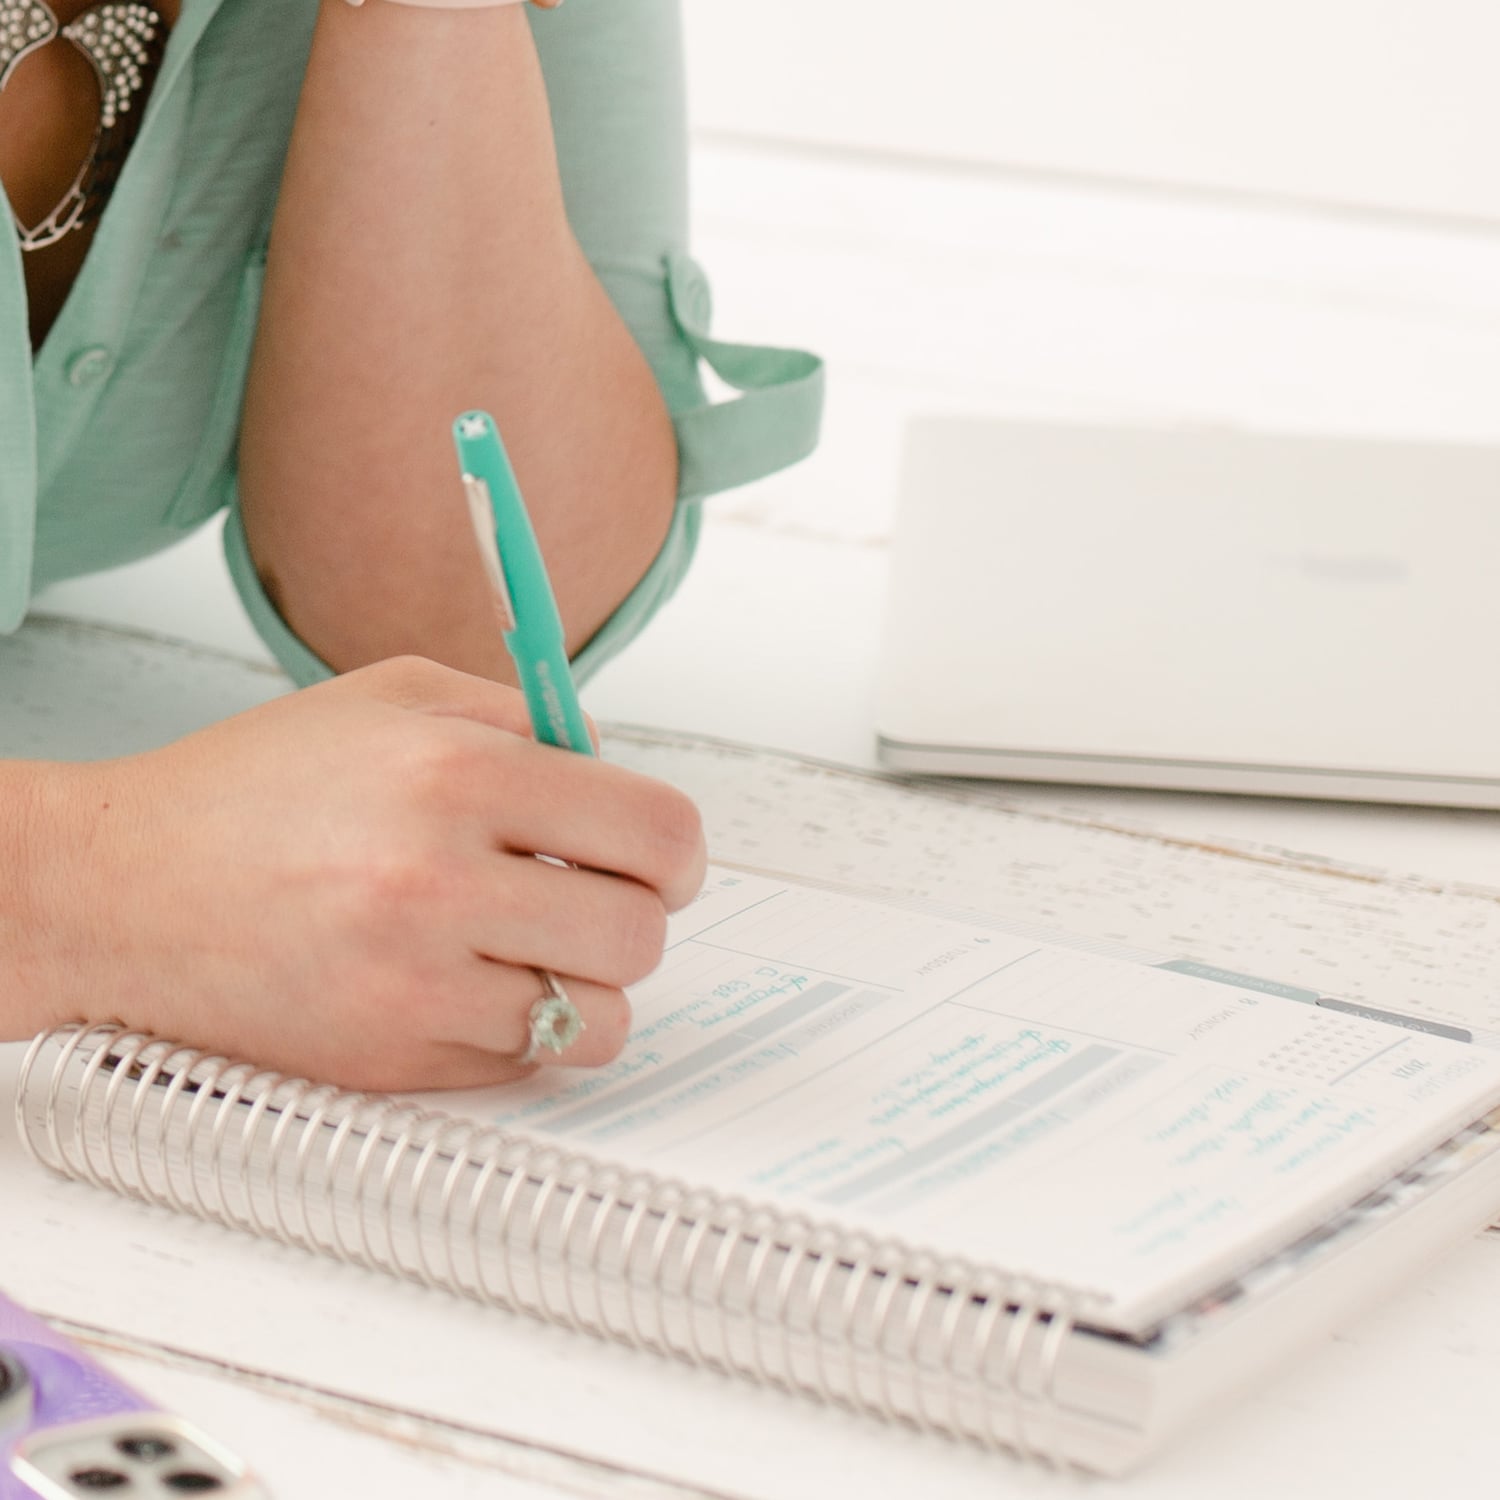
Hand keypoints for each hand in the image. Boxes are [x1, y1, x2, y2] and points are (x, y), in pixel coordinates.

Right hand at [31, 658, 705, 1091]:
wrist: (116, 889)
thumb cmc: (251, 787)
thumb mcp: (390, 695)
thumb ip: (521, 716)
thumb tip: (615, 768)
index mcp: (454, 774)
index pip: (653, 830)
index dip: (678, 851)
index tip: (663, 861)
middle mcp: (439, 883)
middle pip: (641, 932)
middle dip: (636, 915)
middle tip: (593, 900)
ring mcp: (413, 985)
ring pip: (599, 1018)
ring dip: (585, 984)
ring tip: (531, 948)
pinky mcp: (388, 1060)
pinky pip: (524, 1063)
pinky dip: (519, 1029)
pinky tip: (468, 984)